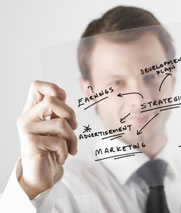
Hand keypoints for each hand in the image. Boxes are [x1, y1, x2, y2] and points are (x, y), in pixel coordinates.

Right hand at [17, 80, 77, 198]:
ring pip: (61, 123)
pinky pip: (59, 141)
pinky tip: (61, 158)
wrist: (39, 174)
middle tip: (74, 128)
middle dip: (71, 115)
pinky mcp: (31, 143)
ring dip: (72, 138)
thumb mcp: (54, 127)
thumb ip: (56, 112)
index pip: (36, 86)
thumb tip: (62, 94)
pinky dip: (66, 151)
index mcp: (32, 111)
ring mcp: (27, 130)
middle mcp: (26, 117)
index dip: (52, 87)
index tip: (63, 99)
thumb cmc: (50, 149)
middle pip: (53, 102)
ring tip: (71, 148)